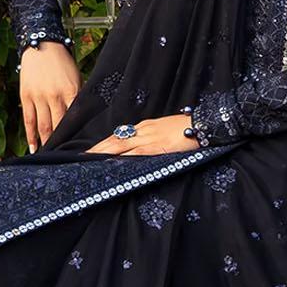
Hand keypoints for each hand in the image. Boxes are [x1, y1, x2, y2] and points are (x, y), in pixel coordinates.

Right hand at [20, 43, 81, 152]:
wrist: (42, 46)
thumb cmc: (63, 63)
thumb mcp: (77, 78)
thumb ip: (79, 98)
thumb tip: (83, 119)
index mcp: (72, 91)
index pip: (75, 119)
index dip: (76, 136)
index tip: (79, 150)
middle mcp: (55, 96)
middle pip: (59, 126)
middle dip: (62, 144)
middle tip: (65, 158)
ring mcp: (39, 97)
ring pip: (43, 126)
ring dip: (46, 143)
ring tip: (49, 157)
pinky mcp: (26, 96)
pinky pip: (28, 120)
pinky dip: (30, 136)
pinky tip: (33, 147)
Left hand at [86, 114, 201, 156]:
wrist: (205, 123)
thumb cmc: (189, 129)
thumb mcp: (167, 131)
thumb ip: (154, 139)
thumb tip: (144, 150)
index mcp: (146, 127)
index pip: (120, 135)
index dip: (104, 144)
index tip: (92, 151)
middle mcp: (143, 130)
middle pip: (114, 139)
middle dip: (97, 148)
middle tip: (81, 157)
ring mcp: (149, 138)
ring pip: (119, 145)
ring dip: (103, 153)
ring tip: (88, 161)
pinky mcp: (156, 146)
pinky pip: (135, 153)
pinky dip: (121, 158)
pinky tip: (111, 163)